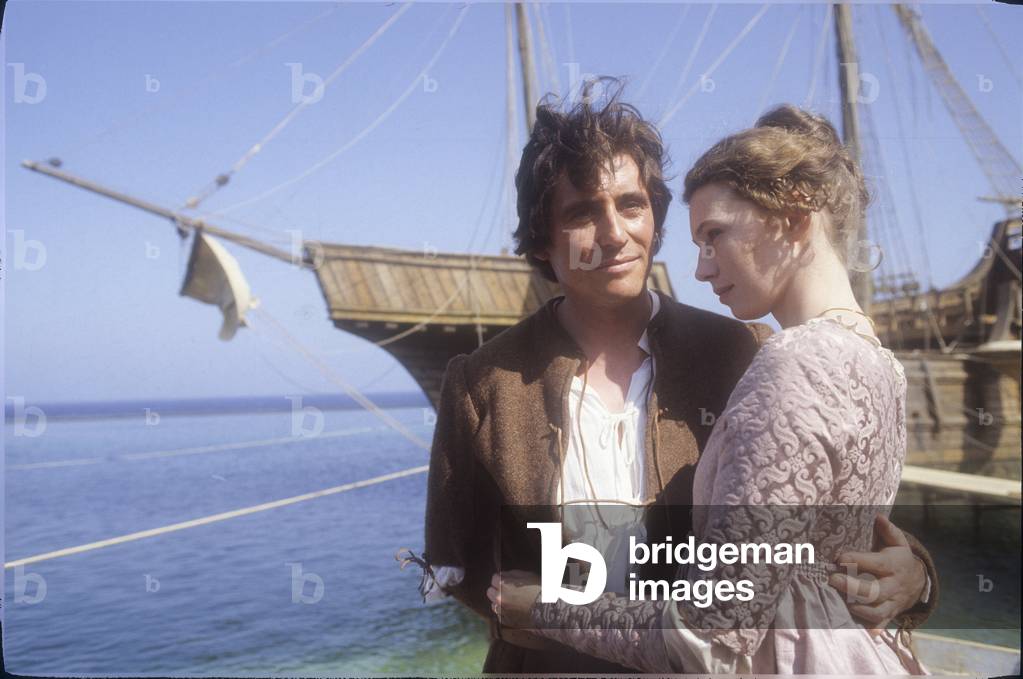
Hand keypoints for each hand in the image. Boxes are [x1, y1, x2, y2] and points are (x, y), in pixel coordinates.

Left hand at [487, 570, 540, 628]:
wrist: (549, 610)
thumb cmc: (540, 591)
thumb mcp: (527, 575)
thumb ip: (511, 574)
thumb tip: (503, 575)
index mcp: (503, 584)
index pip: (494, 578)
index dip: (501, 579)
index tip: (507, 582)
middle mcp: (499, 598)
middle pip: (490, 592)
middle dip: (497, 590)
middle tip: (509, 592)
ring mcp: (501, 611)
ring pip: (494, 604)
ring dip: (500, 602)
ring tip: (514, 602)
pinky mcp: (505, 621)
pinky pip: (500, 615)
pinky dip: (505, 612)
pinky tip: (516, 611)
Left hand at [829, 514, 925, 635]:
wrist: (917, 582)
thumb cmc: (898, 558)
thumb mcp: (897, 543)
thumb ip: (889, 530)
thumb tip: (878, 517)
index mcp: (893, 566)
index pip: (876, 563)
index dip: (858, 560)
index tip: (839, 557)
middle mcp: (893, 586)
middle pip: (875, 591)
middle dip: (853, 587)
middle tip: (833, 579)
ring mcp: (891, 603)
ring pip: (877, 611)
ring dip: (858, 608)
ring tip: (841, 601)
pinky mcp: (888, 615)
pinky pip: (879, 625)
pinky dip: (868, 628)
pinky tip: (853, 627)